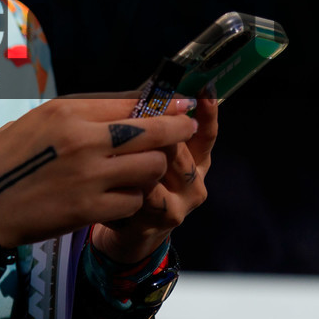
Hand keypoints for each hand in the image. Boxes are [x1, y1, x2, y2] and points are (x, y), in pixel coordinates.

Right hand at [0, 90, 201, 248]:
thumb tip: (116, 112)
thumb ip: (73, 118)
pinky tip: (120, 199)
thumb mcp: (30, 123)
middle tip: (186, 132)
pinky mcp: (89, 209)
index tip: (182, 106)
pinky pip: (133, 201)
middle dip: (176, 132)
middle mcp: (83, 140)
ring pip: (150, 168)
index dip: (164, 106)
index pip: (130, 104)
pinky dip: (133, 201)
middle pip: (153, 132)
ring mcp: (89, 176)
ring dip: (152, 171)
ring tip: (142, 172)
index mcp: (65, 112)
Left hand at [93, 82, 219, 263]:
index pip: (204, 132)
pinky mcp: (166, 218)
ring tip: (114, 155)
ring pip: (162, 167)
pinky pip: (147, 193)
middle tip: (126, 125)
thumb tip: (147, 91)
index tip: (204, 89)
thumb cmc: (134, 183)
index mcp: (194, 159)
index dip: (207, 112)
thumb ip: (148, 127)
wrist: (129, 230)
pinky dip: (127, 184)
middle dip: (152, 134)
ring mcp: (184, 201)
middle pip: (178, 146)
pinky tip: (111, 182)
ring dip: (136, 159)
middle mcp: (196, 180)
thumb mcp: (143, 153)